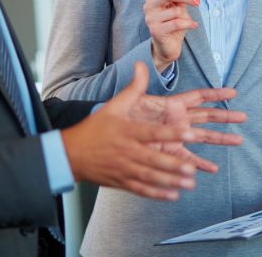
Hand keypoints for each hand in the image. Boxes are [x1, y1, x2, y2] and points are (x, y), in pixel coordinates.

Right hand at [61, 63, 202, 200]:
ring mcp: (124, 169)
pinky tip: (172, 195)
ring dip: (170, 181)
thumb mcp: (114, 105)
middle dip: (172, 165)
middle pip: (153, 160)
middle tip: (191, 169)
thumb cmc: (94, 128)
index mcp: (127, 132)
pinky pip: (141, 189)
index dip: (172, 134)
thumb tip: (141, 65)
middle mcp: (127, 152)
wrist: (70, 154)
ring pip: (150, 177)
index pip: (153, 133)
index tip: (190, 133)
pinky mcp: (121, 182)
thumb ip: (133, 87)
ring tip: (188, 183)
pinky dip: (157, 193)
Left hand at [127, 64, 245, 171]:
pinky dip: (200, 164)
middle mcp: (178, 119)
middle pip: (207, 116)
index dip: (215, 95)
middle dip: (225, 117)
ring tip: (238, 141)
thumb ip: (137, 83)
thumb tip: (138, 64)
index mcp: (172, 104)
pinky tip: (213, 169)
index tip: (232, 93)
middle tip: (243, 117)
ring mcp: (176, 136)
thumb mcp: (130, 99)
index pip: (198, 96)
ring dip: (220, 139)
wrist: (111, 137)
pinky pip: (189, 158)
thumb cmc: (122, 115)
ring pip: (203, 137)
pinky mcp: (170, 151)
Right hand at [144, 0, 200, 71]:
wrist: (167, 47)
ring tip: (188, 21)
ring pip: (174, 10)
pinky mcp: (156, 31)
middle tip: (197, 1)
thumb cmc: (173, 24)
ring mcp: (150, 19)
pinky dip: (189, 24)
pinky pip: (177, 23)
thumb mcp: (178, 7)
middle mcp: (148, 6)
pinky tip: (194, 25)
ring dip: (186, 15)